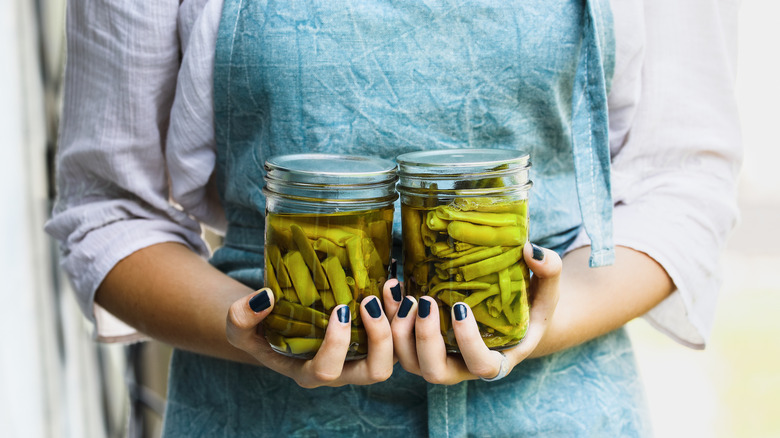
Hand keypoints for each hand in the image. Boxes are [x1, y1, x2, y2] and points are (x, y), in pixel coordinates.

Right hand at [226, 288, 394, 387]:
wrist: (276, 322)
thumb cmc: (258, 328)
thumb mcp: (238, 325)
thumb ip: (242, 316)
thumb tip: (266, 297)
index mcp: (309, 372)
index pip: (329, 370)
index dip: (338, 344)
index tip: (339, 309)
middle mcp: (342, 370)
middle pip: (375, 372)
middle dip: (380, 338)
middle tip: (369, 301)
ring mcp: (361, 356)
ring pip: (396, 355)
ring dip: (398, 324)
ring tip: (389, 288)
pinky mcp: (374, 339)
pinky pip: (400, 335)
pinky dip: (400, 312)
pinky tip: (392, 284)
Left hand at [386, 242, 560, 383]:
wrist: (511, 315)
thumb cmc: (530, 305)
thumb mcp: (547, 289)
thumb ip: (548, 270)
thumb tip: (530, 250)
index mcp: (497, 360)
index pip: (481, 366)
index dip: (467, 343)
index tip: (460, 308)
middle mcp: (464, 367)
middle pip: (435, 371)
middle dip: (425, 338)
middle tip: (425, 301)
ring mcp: (439, 358)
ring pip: (409, 362)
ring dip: (399, 331)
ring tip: (403, 294)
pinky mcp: (420, 345)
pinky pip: (396, 343)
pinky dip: (388, 318)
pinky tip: (390, 287)